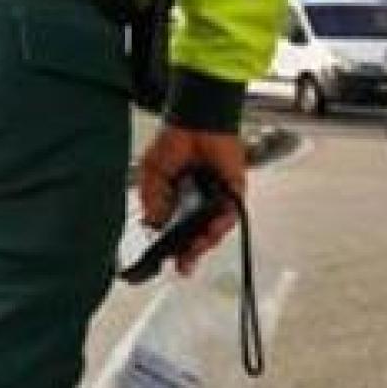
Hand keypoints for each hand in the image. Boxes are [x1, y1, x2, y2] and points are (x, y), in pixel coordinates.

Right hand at [136, 124, 245, 275]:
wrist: (195, 122)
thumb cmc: (174, 141)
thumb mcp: (152, 173)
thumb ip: (152, 199)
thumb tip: (153, 224)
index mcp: (177, 199)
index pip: (175, 229)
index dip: (171, 245)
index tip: (165, 259)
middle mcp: (198, 202)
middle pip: (197, 235)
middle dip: (190, 253)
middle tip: (183, 265)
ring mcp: (217, 199)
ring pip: (215, 229)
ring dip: (205, 241)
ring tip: (194, 249)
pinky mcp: (234, 193)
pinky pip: (230, 214)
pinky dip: (221, 224)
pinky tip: (210, 229)